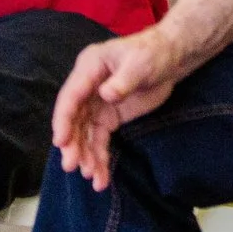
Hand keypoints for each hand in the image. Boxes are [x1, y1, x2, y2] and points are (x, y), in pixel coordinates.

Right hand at [52, 27, 187, 190]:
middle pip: (74, 119)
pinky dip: (99, 157)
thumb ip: (122, 81)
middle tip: (73, 167)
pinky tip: (101, 176)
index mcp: (88, 68)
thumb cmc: (152, 54)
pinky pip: (99, 140)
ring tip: (92, 178)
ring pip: (84, 134)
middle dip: (73, 144)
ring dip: (86, 156)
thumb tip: (106, 95)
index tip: (61, 142)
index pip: (70, 97)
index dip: (63, 120)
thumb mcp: (139, 64)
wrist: (171, 59)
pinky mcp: (108, 118)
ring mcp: (96, 104)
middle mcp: (87, 88)